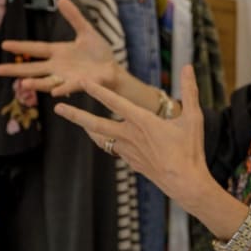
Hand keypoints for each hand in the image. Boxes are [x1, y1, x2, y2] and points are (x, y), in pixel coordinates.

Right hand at [0, 0, 117, 95]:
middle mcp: (58, 67)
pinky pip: (70, 87)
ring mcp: (67, 77)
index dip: (20, 46)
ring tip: (23, 84)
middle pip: (33, 68)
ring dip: (36, 83)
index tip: (4, 44)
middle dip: (16, 70)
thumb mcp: (86, 31)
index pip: (35, 48)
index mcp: (58, 52)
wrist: (113, 70)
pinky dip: (62, 89)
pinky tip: (55, 93)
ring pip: (47, 81)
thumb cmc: (98, 53)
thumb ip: (74, 17)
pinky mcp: (80, 85)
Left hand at [53, 64, 220, 216]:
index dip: (98, 90)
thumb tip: (188, 66)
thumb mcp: (193, 117)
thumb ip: (189, 90)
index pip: (115, 102)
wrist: (185, 183)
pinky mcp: (130, 162)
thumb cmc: (190, 150)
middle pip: (96, 123)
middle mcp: (129, 135)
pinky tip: (103, 138)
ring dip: (88, 128)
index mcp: (142, 122)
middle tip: (57, 108)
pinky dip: (105, 140)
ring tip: (77, 121)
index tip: (82, 81)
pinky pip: (113, 148)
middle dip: (75, 114)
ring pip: (101, 137)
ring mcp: (128, 151)